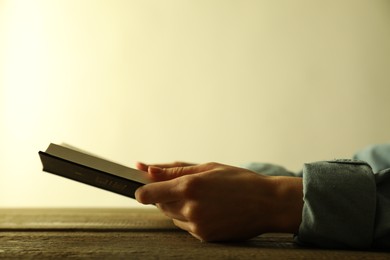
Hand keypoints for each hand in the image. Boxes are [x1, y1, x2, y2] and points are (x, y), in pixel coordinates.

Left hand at [135, 162, 302, 241]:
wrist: (267, 204)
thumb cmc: (239, 180)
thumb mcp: (207, 168)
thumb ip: (174, 169)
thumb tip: (147, 168)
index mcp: (189, 186)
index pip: (148, 194)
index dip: (142, 190)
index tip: (144, 187)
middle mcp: (190, 207)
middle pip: (159, 204)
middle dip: (165, 195)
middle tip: (186, 187)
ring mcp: (197, 225)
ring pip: (172, 216)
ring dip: (178, 206)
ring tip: (203, 197)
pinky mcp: (204, 236)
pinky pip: (185, 226)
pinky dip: (190, 217)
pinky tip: (209, 209)